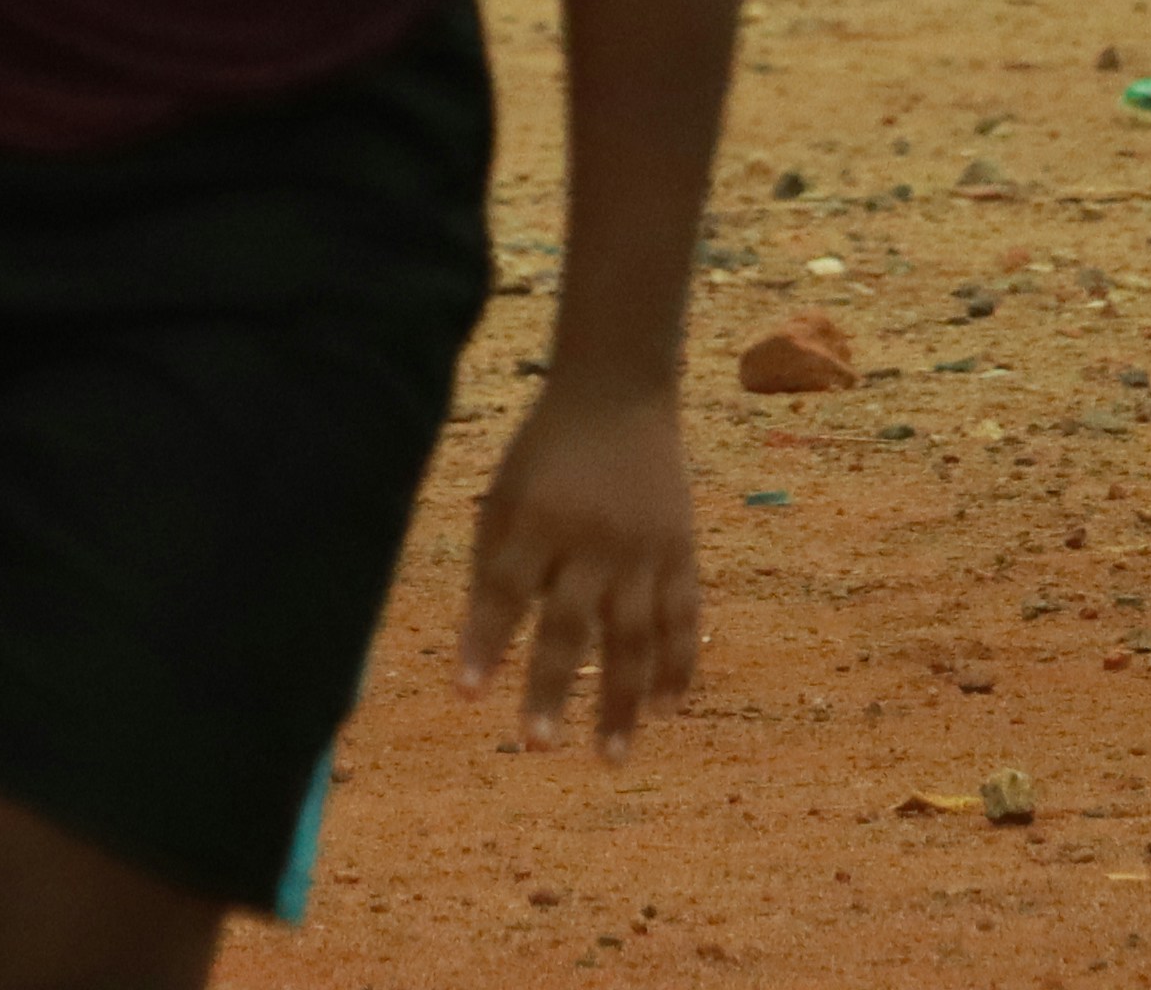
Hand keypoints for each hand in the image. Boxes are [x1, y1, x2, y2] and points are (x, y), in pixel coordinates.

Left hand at [455, 383, 698, 757]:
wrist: (619, 393)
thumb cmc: (545, 450)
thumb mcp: (506, 492)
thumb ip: (494, 561)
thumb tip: (481, 642)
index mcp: (538, 518)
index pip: (504, 591)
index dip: (484, 643)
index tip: (466, 696)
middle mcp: (593, 539)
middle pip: (571, 625)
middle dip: (552, 689)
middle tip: (536, 747)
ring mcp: (644, 550)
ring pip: (636, 638)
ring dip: (623, 702)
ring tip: (610, 757)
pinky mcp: (682, 553)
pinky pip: (684, 621)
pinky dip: (678, 667)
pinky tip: (666, 710)